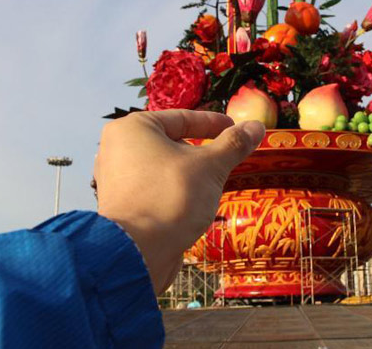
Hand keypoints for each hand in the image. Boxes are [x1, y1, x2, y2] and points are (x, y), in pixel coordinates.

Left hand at [93, 110, 264, 293]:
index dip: (213, 123)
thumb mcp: (210, 166)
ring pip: (163, 167)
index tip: (235, 129)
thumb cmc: (171, 197)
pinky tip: (193, 203)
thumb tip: (256, 127)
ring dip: (190, 173)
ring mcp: (116, 179)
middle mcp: (117, 149)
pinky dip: (175, 191)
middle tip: (227, 159)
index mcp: (133, 128)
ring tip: (212, 183)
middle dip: (201, 151)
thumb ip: (234, 144)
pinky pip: (154, 188)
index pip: (182, 118)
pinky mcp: (122, 205)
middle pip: (171, 142)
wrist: (139, 252)